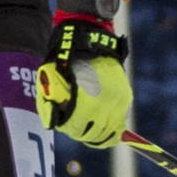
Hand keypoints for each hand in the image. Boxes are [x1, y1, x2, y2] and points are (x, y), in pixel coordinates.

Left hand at [37, 16, 131, 147]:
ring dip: (97, 135)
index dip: (68, 129)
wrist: (91, 41)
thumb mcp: (52, 79)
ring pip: (109, 132)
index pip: (76, 128)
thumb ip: (51, 102)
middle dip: (82, 133)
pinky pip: (119, 123)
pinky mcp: (125, 98)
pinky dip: (111, 129)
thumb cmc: (67, 60)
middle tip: (75, 129)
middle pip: (93, 134)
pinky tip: (102, 129)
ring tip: (88, 132)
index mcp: (86, 101)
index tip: (64, 125)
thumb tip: (54, 123)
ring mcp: (118, 102)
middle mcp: (105, 105)